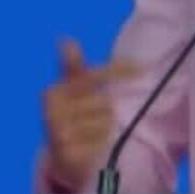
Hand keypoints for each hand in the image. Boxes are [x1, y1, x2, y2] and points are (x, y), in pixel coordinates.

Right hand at [40, 39, 135, 189]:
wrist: (60, 154)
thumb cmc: (71, 113)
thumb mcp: (71, 89)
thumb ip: (72, 66)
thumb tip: (66, 38)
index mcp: (52, 92)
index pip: (93, 75)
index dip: (119, 70)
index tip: (142, 67)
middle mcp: (52, 112)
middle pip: (103, 101)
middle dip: (106, 108)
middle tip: (94, 117)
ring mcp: (59, 135)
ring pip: (106, 122)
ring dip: (106, 127)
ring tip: (92, 132)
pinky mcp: (69, 155)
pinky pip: (102, 142)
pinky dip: (103, 143)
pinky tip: (93, 146)